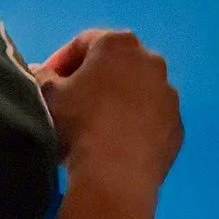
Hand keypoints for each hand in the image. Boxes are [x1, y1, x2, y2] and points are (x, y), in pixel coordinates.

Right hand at [36, 28, 182, 202]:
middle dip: (93, 79)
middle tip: (72, 103)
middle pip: (115, 64)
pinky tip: (117, 146)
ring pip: (137, 92)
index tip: (47, 82)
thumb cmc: (79, 123)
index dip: (61, 61)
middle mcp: (151, 61)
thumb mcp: (47, 95)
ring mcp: (169, 95)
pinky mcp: (178, 127)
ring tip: (95, 128)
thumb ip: (42, 75)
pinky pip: (152, 120)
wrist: (116, 176)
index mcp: (118, 44)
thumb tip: (40, 71)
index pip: (84, 42)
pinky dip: (136, 126)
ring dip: (118, 102)